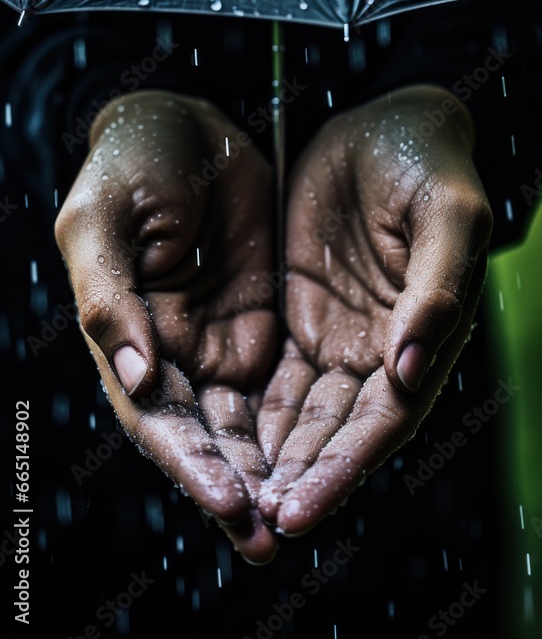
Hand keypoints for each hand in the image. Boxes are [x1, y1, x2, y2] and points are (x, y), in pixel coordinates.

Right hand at [54, 90, 278, 562]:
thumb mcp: (102, 221)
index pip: (156, 417)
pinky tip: (324, 455)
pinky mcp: (260, 319)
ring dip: (270, 471)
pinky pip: (282, 381)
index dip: (189, 463)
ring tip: (302, 516)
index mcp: (124, 335)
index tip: (229, 500)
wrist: (187, 120)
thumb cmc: (130, 162)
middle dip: (235, 487)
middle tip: (273, 536)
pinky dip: (297, 423)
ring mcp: (217, 338)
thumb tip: (134, 377)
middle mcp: (170, 351)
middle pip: (204, 435)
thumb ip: (109, 299)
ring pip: (245, 422)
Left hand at [257, 85, 492, 534]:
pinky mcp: (299, 313)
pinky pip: (271, 373)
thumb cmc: (429, 164)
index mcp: (423, 336)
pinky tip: (221, 441)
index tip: (301, 506)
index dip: (345, 467)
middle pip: (336, 430)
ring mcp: (336, 334)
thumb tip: (412, 369)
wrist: (386, 121)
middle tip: (255, 522)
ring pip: (299, 413)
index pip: (383, 420)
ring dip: (270, 459)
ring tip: (232, 499)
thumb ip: (437, 289)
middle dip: (299, 478)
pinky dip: (251, 413)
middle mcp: (379, 350)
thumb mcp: (448, 216)